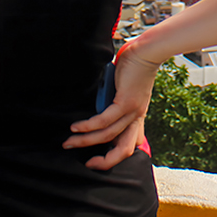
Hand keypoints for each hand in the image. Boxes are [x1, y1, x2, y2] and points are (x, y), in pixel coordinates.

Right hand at [62, 43, 158, 169]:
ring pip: (108, 136)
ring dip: (86, 141)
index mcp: (137, 117)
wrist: (146, 53)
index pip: (131, 144)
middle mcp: (136, 117)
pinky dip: (88, 126)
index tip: (97, 159)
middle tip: (87, 164)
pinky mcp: (125, 102)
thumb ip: (114, 102)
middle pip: (124, 151)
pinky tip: (76, 127)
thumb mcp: (126, 91)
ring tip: (70, 142)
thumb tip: (97, 107)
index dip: (116, 156)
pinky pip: (104, 120)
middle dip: (104, 162)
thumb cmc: (134, 68)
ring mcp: (132, 111)